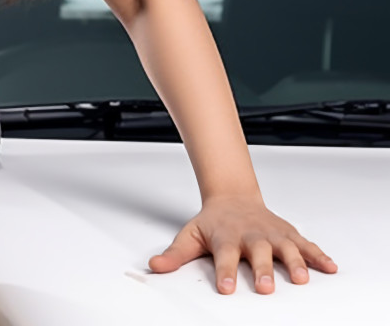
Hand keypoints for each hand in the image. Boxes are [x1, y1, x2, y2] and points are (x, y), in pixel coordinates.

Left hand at [148, 194, 337, 293]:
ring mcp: (271, 234)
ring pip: (285, 248)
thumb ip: (175, 254)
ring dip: (294, 262)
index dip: (225, 272)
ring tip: (300, 278)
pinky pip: (305, 245)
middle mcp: (251, 235)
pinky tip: (330, 267)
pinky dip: (318, 255)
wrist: (232, 196)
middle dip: (262, 270)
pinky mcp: (288, 234)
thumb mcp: (190, 235)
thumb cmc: (213, 222)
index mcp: (226, 237)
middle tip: (265, 287)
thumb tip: (154, 267)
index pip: (224, 256)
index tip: (226, 288)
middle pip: (257, 253)